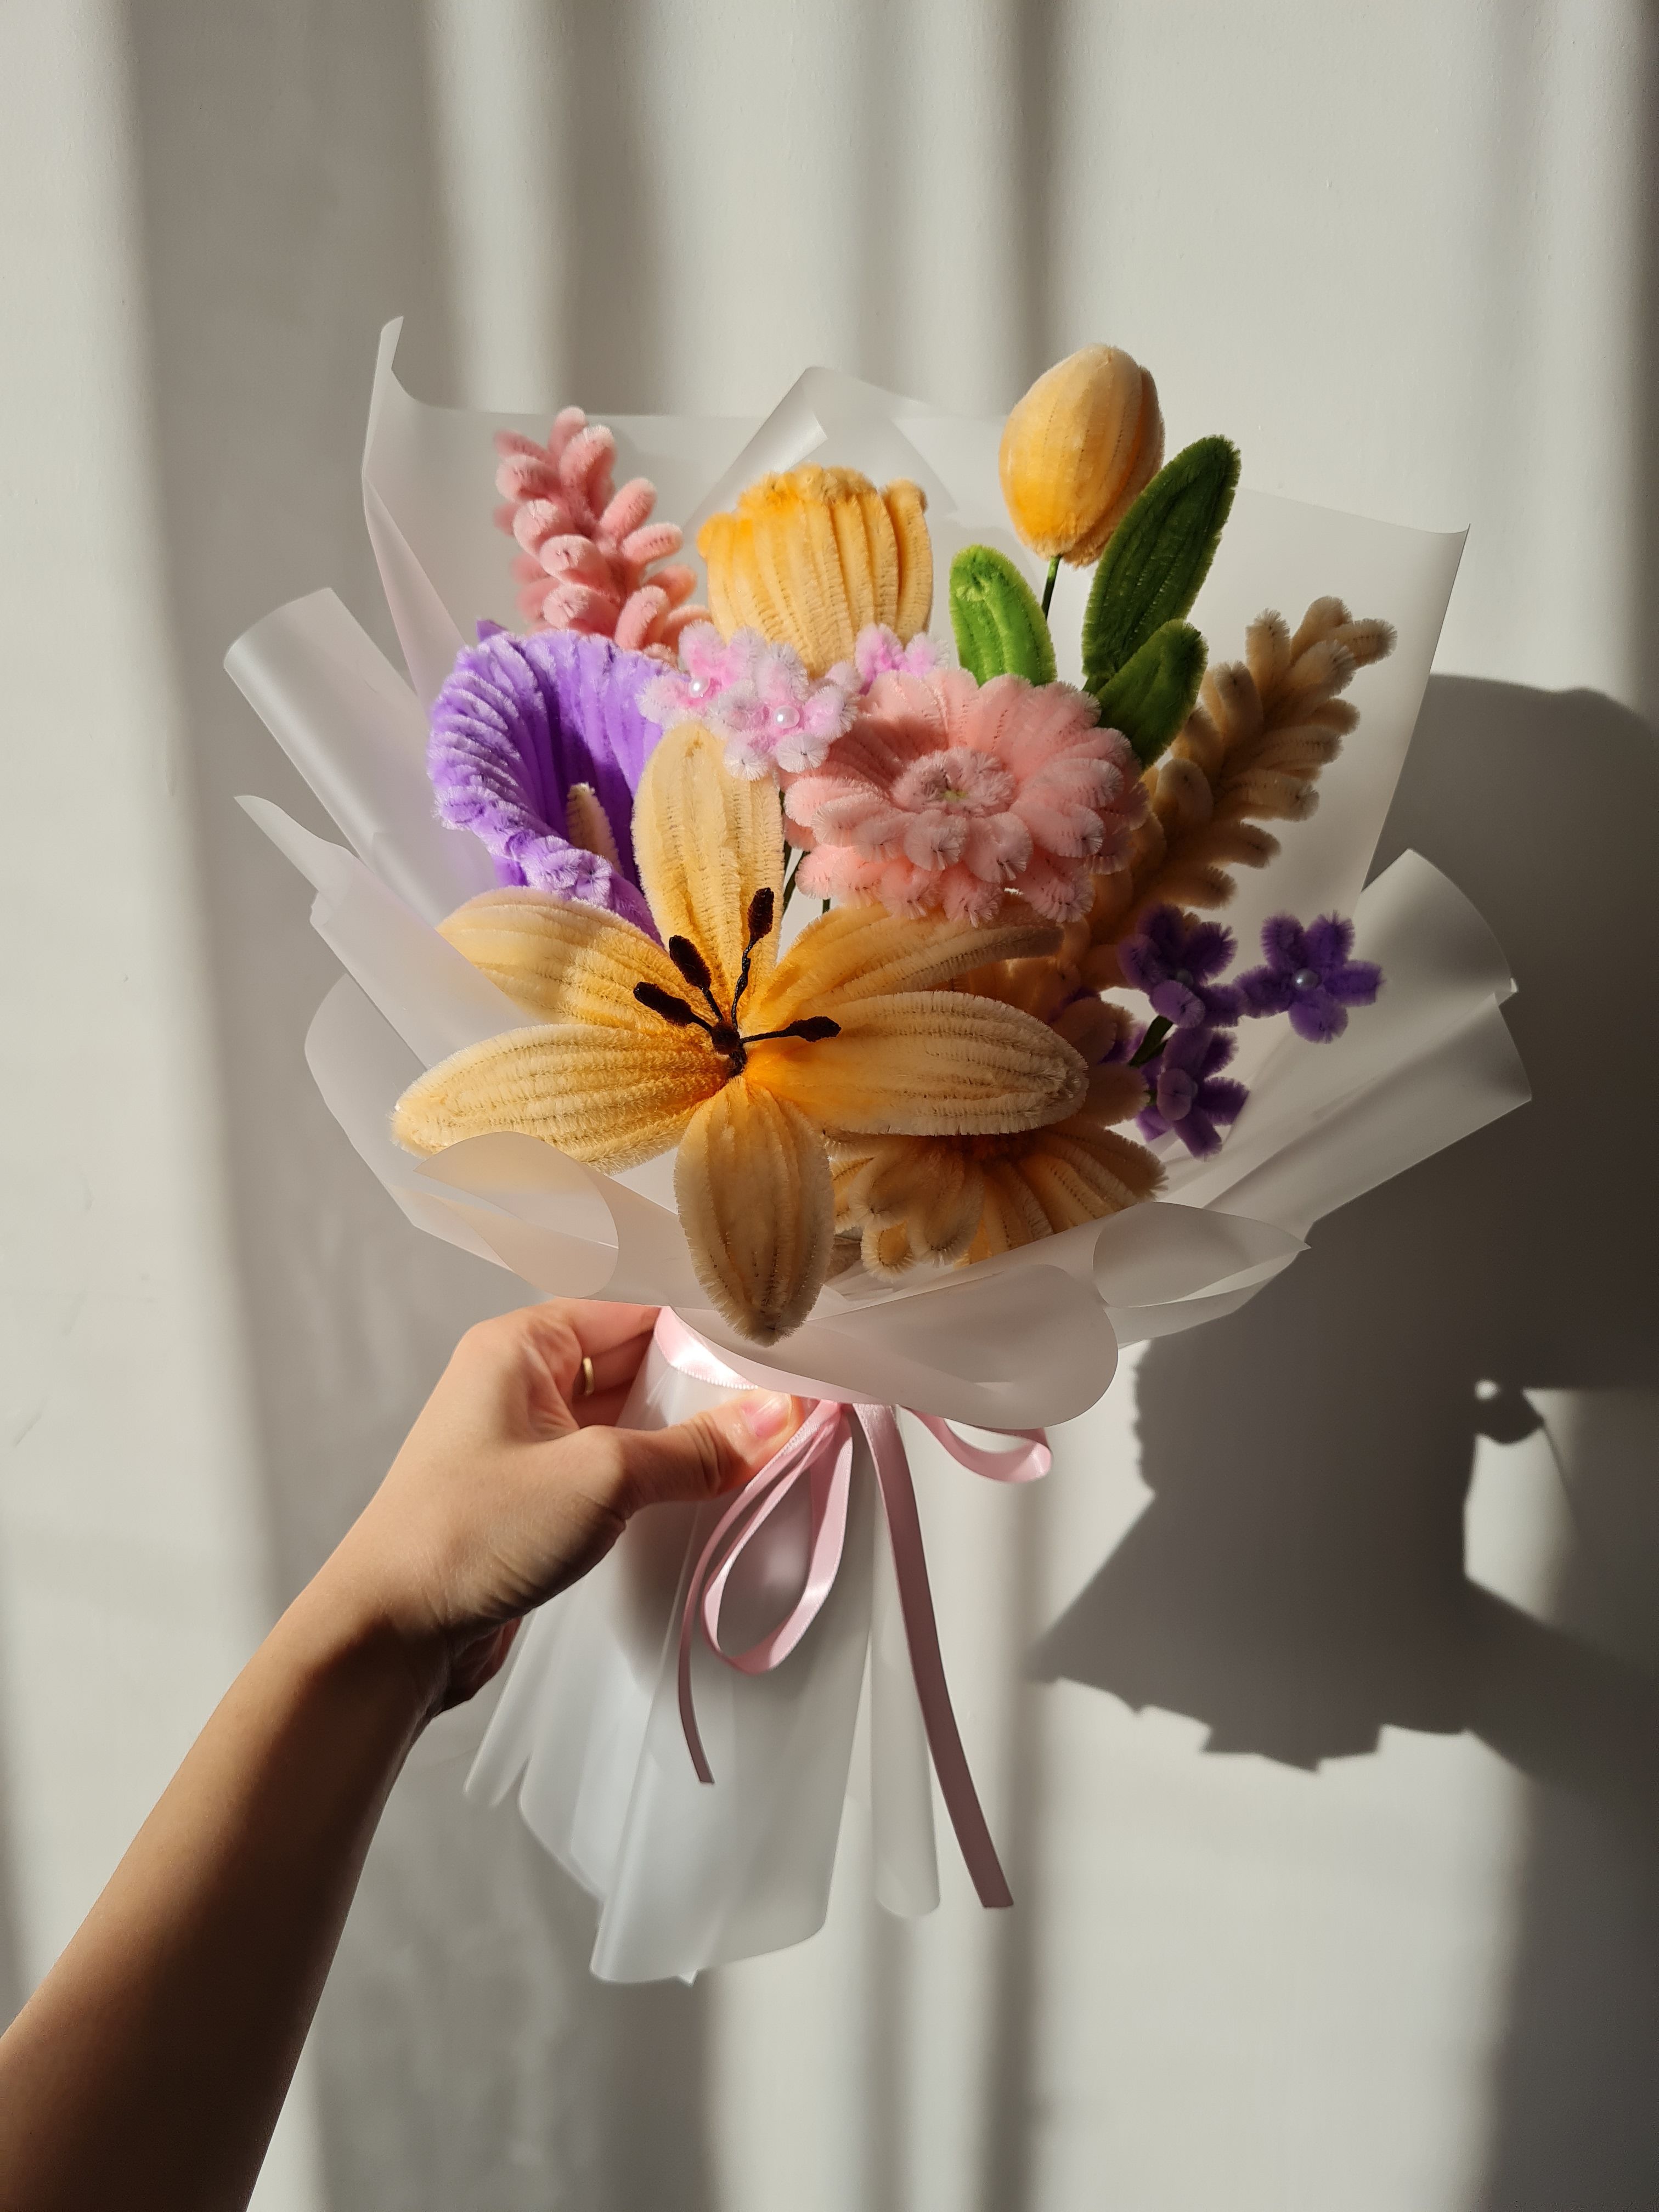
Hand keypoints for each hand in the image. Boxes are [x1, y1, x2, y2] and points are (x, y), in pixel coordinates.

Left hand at [315, 1301, 802, 1714]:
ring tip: (759, 1450)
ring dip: (681, 1440)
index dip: (706, 1331)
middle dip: (702, 1388)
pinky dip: (655, 1480)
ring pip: (626, 1422)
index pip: (635, 1311)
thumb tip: (777, 1417)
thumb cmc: (467, 1535)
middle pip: (635, 1365)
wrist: (388, 1635)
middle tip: (783, 1407)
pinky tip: (703, 1497)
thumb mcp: (599, 1477)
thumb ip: (695, 1449)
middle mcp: (520, 1384)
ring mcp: (525, 1445)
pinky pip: (610, 1471)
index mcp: (521, 1345)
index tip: (774, 1354)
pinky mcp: (534, 1501)